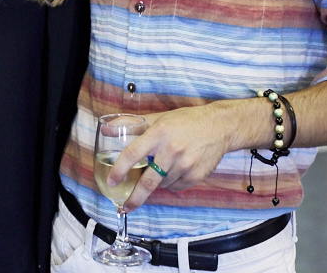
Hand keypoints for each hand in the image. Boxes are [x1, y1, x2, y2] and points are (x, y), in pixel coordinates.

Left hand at [108, 103, 235, 209]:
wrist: (219, 127)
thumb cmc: (186, 121)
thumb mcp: (159, 118)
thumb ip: (133, 124)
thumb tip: (107, 128)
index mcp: (159, 134)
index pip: (133, 154)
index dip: (119, 170)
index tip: (111, 182)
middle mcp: (171, 150)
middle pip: (148, 182)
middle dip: (134, 198)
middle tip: (124, 207)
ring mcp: (185, 165)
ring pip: (161, 185)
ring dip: (156, 182)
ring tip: (163, 168)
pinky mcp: (196, 175)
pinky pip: (176, 187)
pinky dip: (170, 183)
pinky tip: (176, 170)